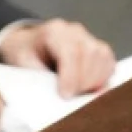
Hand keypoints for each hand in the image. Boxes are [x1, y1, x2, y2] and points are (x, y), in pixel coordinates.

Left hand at [0, 19, 114, 96]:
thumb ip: (37, 78)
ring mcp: (89, 38)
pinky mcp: (99, 49)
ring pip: (103, 59)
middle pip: (90, 55)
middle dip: (83, 82)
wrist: (28, 44)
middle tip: (72, 99)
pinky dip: (102, 80)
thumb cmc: (25, 54)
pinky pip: (109, 64)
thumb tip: (53, 99)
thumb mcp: (22, 64)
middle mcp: (75, 31)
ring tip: (79, 96)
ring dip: (95, 82)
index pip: (70, 52)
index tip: (65, 96)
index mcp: (54, 31)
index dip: (71, 76)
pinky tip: (89, 90)